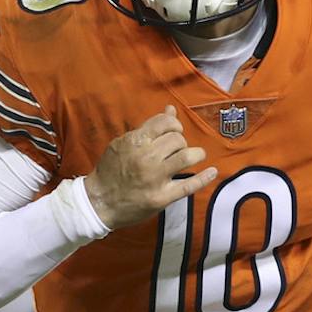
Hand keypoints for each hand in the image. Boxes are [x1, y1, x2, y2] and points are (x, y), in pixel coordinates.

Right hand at [86, 106, 217, 229]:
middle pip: (178, 139)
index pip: (166, 122)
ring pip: (187, 157)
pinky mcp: (162, 197)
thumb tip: (170, 109)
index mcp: (135, 141)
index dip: (174, 125)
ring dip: (195, 154)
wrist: (99, 202)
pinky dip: (204, 178)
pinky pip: (188, 186)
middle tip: (176, 150)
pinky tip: (212, 172)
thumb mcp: (123, 143)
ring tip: (193, 157)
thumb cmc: (110, 170)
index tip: (172, 133)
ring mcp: (155, 178)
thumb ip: (147, 128)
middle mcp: (146, 158)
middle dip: (180, 141)